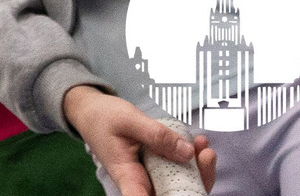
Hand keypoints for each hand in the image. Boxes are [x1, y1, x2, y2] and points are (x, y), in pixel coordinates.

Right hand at [63, 87, 216, 195]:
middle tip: (207, 154)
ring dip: (198, 170)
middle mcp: (141, 184)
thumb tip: (187, 152)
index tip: (181, 193)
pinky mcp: (158, 169)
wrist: (92, 113)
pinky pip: (179, 173)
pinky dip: (192, 161)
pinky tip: (198, 143)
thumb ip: (157, 135)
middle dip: (198, 180)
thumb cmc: (104, 117)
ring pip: (180, 187)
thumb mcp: (129, 119)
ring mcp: (150, 178)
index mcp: (127, 177)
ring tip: (204, 145)